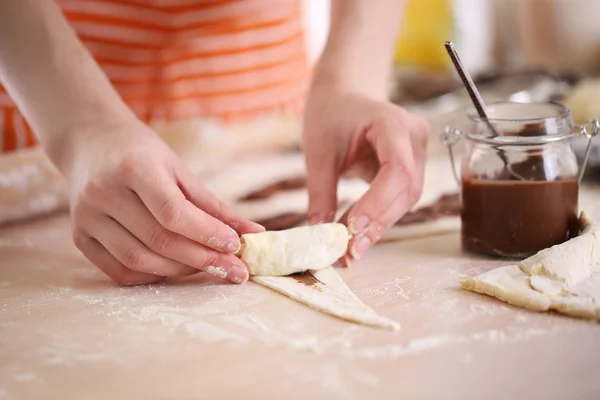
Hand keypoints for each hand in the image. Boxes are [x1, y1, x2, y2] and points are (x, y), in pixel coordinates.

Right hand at [60, 118, 263, 285]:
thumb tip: (252, 234)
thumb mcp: (179, 169)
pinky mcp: (79, 237)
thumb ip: (213, 204)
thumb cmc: (142, 153)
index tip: (236, 246)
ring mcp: (86, 217)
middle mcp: (104, 192)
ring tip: (207, 267)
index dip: (206, 233)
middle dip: (202, 259)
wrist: (91, 142)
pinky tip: (174, 270)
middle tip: (234, 269)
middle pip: (159, 240)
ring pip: (138, 260)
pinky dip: (151, 276)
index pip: (173, 211)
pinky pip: (118, 270)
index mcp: (134, 167)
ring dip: (180, 271)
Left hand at [303, 89, 429, 261]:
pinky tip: (357, 234)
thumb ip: (320, 193)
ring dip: (379, 225)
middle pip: (406, 189)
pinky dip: (379, 217)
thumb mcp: (318, 152)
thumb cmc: (330, 115)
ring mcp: (417, 152)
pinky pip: (399, 197)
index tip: (351, 231)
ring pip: (406, 198)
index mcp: (392, 122)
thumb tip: (320, 236)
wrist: (342, 96)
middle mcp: (414, 137)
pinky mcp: (411, 166)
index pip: (397, 170)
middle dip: (377, 223)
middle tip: (349, 251)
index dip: (377, 204)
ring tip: (350, 248)